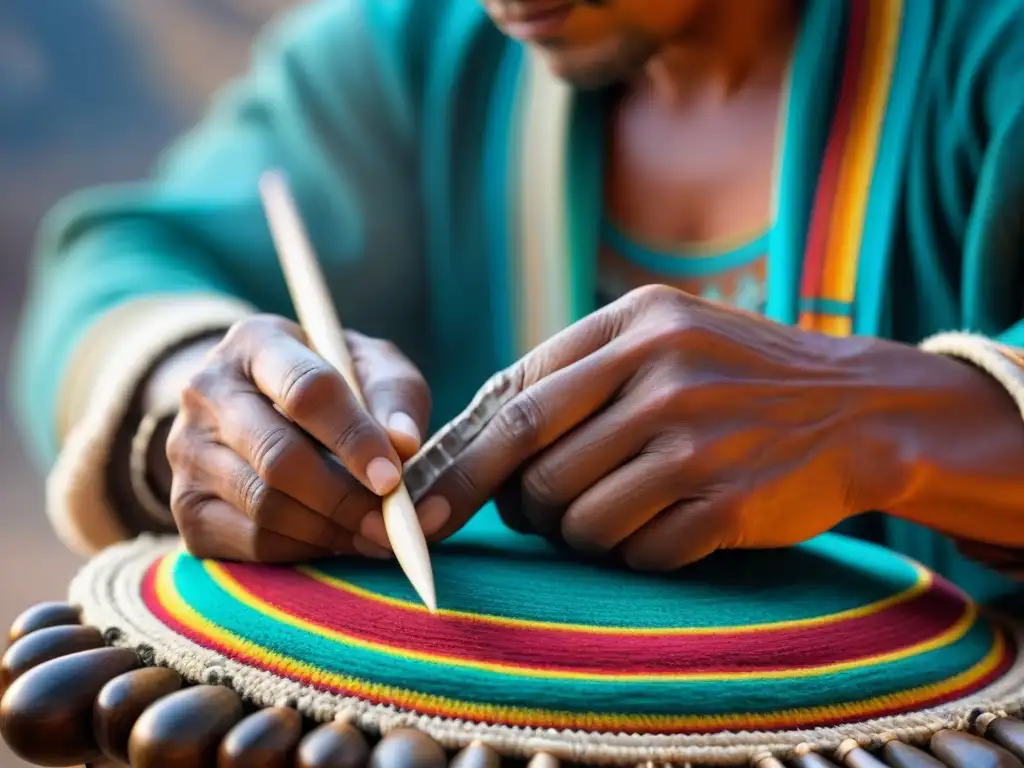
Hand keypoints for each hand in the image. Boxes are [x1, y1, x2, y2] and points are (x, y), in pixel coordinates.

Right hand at [165, 314, 447, 561]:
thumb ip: (395, 399)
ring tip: (375, 532)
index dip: (353, 438)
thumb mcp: (371, 369)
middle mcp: (207, 391)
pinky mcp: (187, 507)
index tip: (393, 478)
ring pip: (265, 506)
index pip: (305, 391)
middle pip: (278, 457)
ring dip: (330, 529)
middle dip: (345, 497)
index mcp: (256, 342)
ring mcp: (188, 451)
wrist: (261, 404)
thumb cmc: (332, 385)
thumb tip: (406, 446)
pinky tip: (336, 539)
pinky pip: (251, 543)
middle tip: (392, 523)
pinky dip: (304, 550)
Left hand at [423, 285, 921, 569]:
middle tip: (517, 516)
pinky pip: (638, 553)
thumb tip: (473, 434)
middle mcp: (661, 374)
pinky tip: (666, 526)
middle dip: (507, 504)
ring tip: (613, 512)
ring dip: (577, 532)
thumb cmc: (738, 375)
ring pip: (577, 517)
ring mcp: (697, 439)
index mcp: (634, 325)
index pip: (512, 400)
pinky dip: (635, 552)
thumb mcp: (663, 336)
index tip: (418, 501)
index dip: (458, 459)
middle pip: (531, 463)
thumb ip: (575, 371)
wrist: (860, 407)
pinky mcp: (728, 502)